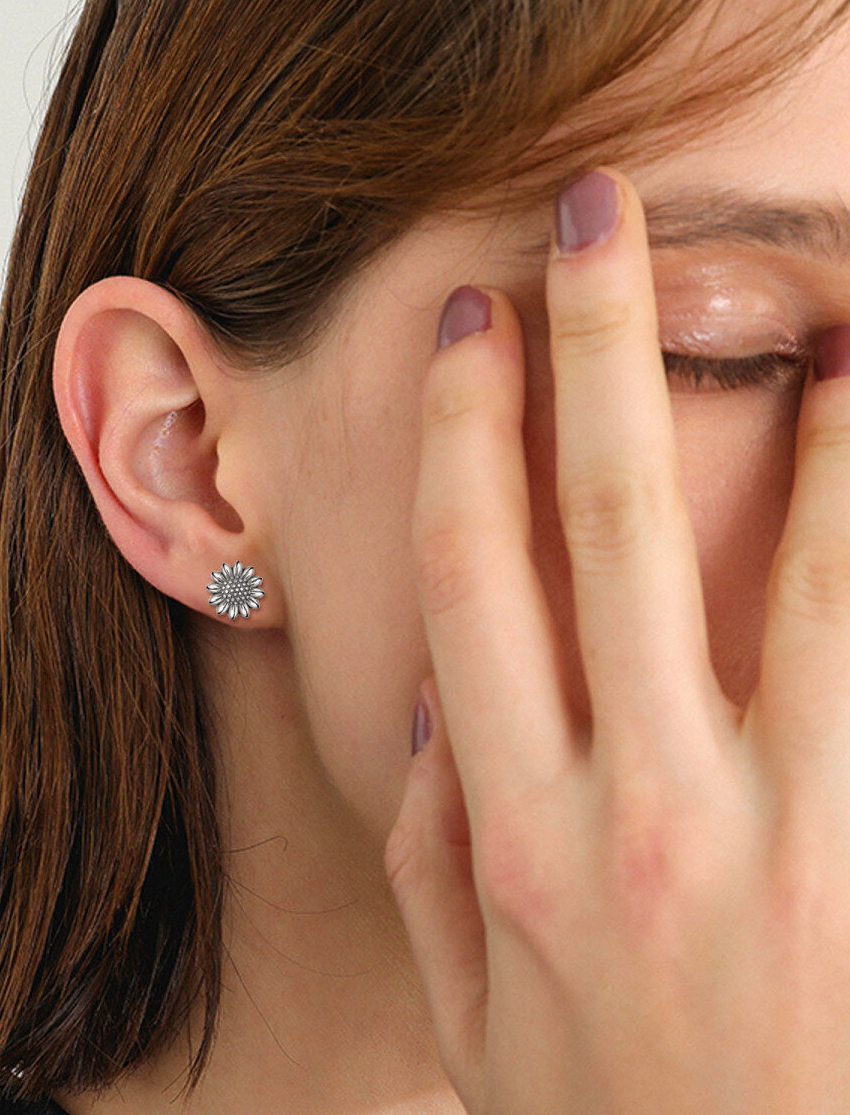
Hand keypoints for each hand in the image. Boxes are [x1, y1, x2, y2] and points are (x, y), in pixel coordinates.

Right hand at [385, 165, 849, 1114]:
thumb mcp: (473, 1023)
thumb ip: (426, 857)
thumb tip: (427, 704)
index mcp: (511, 838)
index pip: (465, 577)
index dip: (458, 434)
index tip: (466, 329)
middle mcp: (637, 813)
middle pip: (602, 523)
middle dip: (591, 346)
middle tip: (595, 213)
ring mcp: (785, 837)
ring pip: (800, 569)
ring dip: (814, 413)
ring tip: (829, 286)